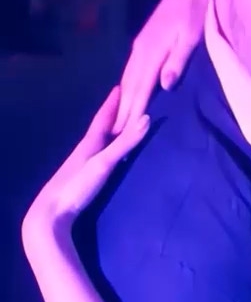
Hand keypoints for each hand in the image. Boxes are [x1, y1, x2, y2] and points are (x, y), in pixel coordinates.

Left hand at [22, 88, 148, 245]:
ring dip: (110, 132)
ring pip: (98, 142)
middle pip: (100, 127)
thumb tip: (148, 117)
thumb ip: (125, 143)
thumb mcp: (104, 163)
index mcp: (89, 143)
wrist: (51, 215)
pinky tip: (110, 155)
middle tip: (125, 100)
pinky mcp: (82, 179)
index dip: (112, 103)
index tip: (120, 86)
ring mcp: (81, 165)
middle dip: (113, 114)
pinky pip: (98, 156)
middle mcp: (84, 150)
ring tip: (121, 124)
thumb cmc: (77, 186)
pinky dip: (107, 149)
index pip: (102, 118)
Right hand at [113, 0, 209, 132]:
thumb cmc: (197, 10)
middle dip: (122, 111)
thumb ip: (178, 60)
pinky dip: (126, 85)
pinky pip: (130, 69)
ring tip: (116, 120)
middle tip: (114, 135)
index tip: (124, 132)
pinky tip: (126, 93)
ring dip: (122, 100)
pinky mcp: (144, 40)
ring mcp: (141, 44)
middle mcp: (141, 49)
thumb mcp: (192, 35)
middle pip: (129, 86)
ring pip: (127, 77)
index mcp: (153, 51)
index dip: (133, 110)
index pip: (141, 88)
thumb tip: (164, 85)